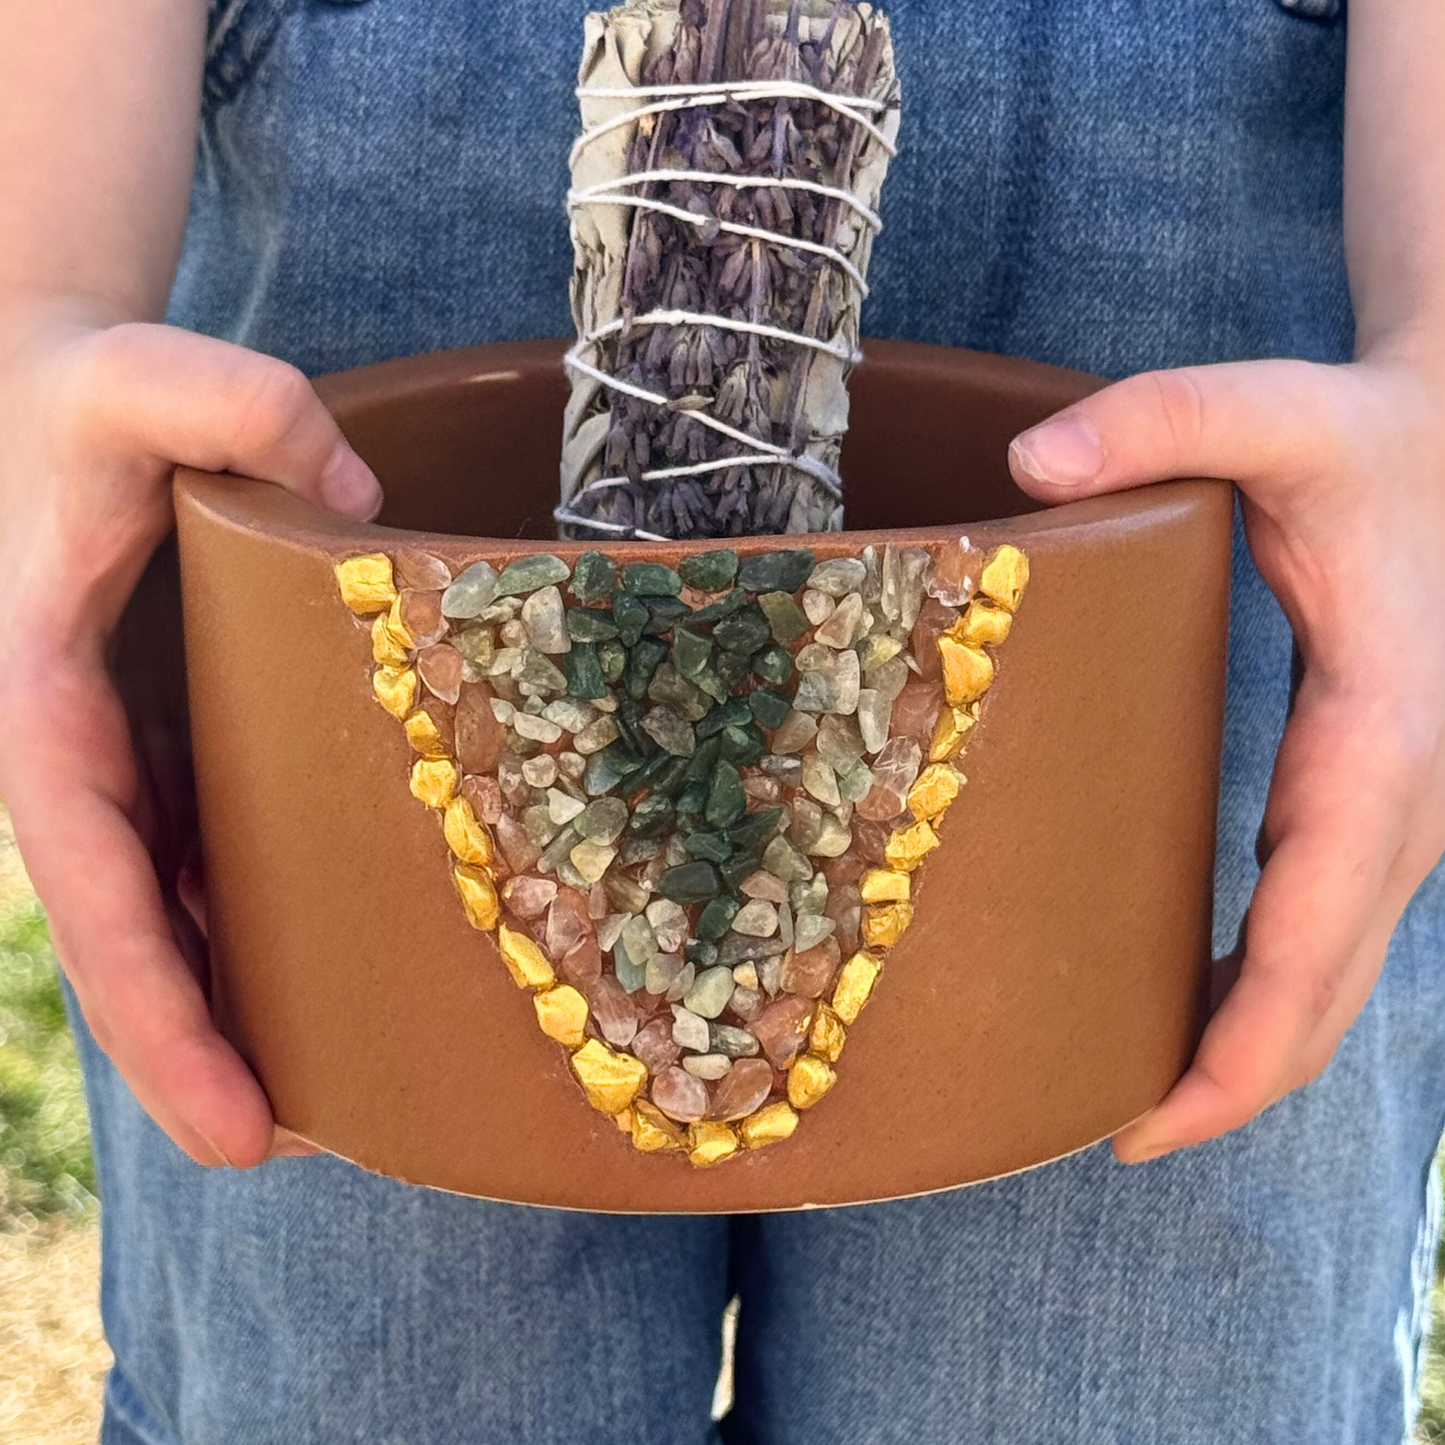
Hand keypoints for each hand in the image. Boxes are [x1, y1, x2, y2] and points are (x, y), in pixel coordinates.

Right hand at [0, 307, 381, 1167]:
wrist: (62, 402)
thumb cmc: (89, 399)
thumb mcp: (139, 377)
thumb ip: (232, 400)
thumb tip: (363, 508)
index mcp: (42, 714)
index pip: (96, 898)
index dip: (163, 1020)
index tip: (239, 1133)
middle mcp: (82, 764)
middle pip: (134, 944)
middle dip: (200, 1059)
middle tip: (305, 1153)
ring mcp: (131, 764)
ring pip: (172, 917)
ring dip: (236, 1011)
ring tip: (343, 1099)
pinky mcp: (179, 745)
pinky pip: (210, 859)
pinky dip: (258, 926)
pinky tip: (337, 968)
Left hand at [1008, 350, 1444, 1161]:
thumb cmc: (1366, 437)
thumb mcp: (1271, 411)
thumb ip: (1159, 419)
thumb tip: (1030, 463)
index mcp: (1381, 737)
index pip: (1317, 927)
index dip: (1245, 1042)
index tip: (1153, 1122)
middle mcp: (1404, 797)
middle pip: (1327, 988)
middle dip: (1233, 1081)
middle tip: (1108, 1137)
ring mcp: (1396, 809)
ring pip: (1333, 972)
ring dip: (1247, 1050)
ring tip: (1133, 1101)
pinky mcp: (1366, 798)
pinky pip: (1322, 926)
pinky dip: (1263, 989)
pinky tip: (1188, 1008)